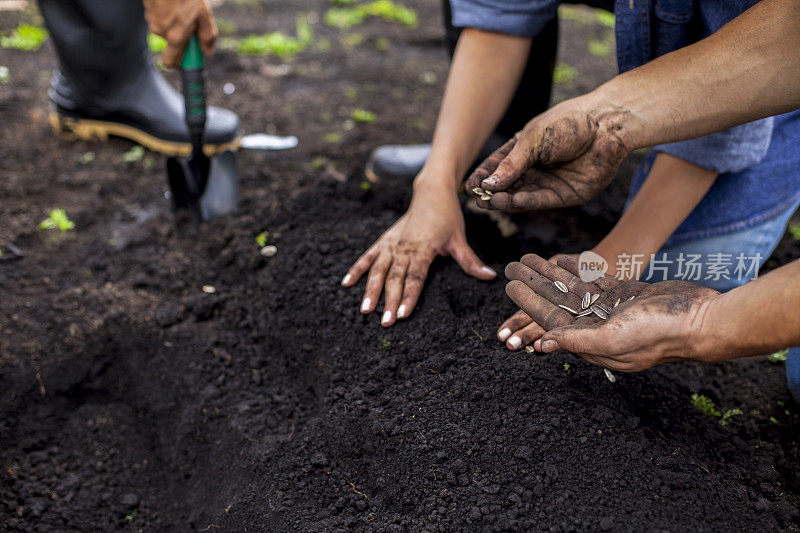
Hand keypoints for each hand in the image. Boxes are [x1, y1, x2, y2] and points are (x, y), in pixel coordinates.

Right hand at [143, 0, 216, 67]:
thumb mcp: (204, 15)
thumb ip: (207, 36)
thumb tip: (207, 52)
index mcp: (176, 36)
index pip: (171, 62)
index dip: (180, 65)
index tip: (189, 62)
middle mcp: (161, 32)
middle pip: (172, 43)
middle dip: (182, 37)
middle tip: (192, 24)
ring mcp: (152, 20)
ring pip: (166, 28)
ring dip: (175, 23)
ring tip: (183, 8)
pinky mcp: (147, 10)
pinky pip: (160, 17)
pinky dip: (168, 14)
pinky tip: (174, 2)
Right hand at [342, 190, 495, 325]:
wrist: (431, 191)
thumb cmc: (447, 216)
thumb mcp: (459, 238)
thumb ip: (470, 261)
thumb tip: (490, 277)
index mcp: (423, 248)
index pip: (415, 276)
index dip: (409, 295)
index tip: (403, 314)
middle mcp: (404, 246)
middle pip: (395, 277)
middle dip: (389, 301)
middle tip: (385, 322)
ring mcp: (392, 243)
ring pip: (378, 269)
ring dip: (370, 289)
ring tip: (364, 309)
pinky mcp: (385, 240)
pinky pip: (368, 256)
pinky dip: (357, 268)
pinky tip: (346, 283)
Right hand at [465, 96, 629, 211]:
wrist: (607, 125)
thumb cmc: (569, 123)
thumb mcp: (533, 140)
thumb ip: (511, 163)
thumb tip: (488, 184)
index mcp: (524, 149)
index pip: (497, 166)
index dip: (483, 176)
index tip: (469, 186)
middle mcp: (535, 168)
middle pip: (508, 185)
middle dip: (492, 192)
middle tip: (478, 198)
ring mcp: (549, 182)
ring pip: (522, 196)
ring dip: (506, 200)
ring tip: (492, 201)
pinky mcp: (565, 195)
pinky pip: (541, 201)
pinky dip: (526, 202)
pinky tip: (513, 201)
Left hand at [504, 254, 717, 370]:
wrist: (703, 318)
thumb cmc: (659, 333)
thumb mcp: (613, 339)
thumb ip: (577, 341)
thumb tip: (542, 344)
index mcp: (593, 342)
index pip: (552, 319)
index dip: (529, 302)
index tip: (509, 285)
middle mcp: (600, 327)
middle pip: (558, 301)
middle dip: (535, 283)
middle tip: (512, 265)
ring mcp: (614, 310)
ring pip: (575, 289)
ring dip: (552, 273)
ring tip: (531, 257)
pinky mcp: (629, 294)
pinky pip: (596, 280)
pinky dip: (579, 269)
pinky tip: (561, 258)